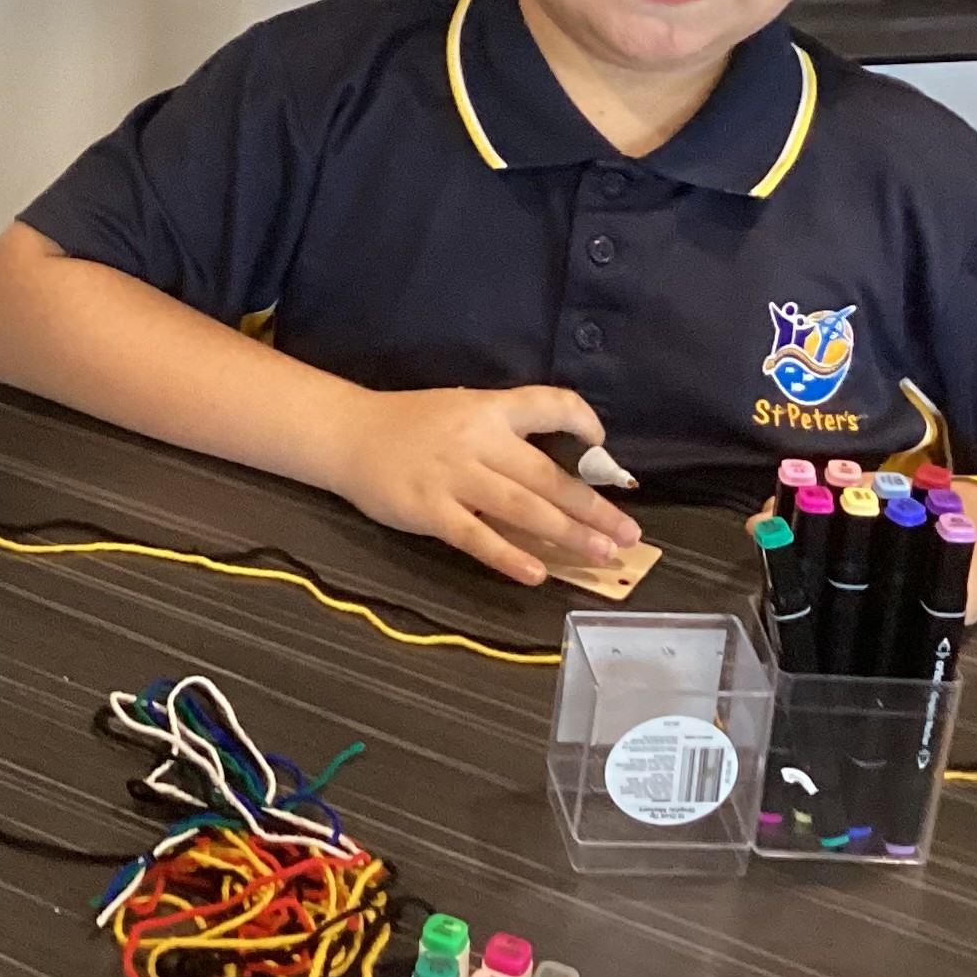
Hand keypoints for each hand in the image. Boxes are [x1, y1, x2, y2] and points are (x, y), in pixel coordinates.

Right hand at [326, 385, 640, 585]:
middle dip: (592, 506)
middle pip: (546, 475)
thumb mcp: (461, 410)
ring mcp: (452, 476)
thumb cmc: (410, 425)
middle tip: (630, 533)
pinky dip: (509, 556)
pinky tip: (538, 572)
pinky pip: (476, 537)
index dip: (581, 421)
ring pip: (522, 508)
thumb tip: (560, 473)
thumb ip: (504, 434)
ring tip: (603, 553)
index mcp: (488, 409)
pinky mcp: (428, 510)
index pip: (548, 403)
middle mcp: (476, 439)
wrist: (347, 435)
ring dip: (567, 533)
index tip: (603, 448)